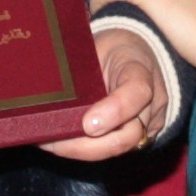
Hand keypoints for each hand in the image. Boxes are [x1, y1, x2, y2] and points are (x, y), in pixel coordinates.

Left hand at [42, 29, 172, 162]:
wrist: (133, 54)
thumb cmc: (109, 48)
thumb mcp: (97, 45)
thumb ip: (81, 66)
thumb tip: (43, 83)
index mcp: (140, 69)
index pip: (137, 92)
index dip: (115, 111)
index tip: (88, 125)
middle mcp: (152, 102)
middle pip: (128, 135)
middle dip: (88, 146)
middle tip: (54, 142)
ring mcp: (148, 124)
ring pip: (118, 148)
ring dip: (81, 150)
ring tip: (49, 144)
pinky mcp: (139, 138)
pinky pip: (112, 149)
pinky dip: (84, 150)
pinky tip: (58, 144)